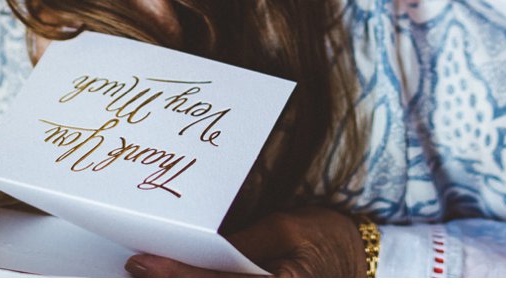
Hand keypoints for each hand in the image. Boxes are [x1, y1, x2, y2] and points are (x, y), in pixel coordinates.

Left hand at [125, 207, 365, 276]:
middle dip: (174, 283)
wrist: (368, 261)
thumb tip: (201, 247)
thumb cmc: (331, 240)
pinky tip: (186, 275)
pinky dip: (207, 283)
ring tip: (152, 272)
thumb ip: (244, 242)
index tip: (142, 263)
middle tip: (137, 269)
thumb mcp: (289, 228)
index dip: (175, 275)